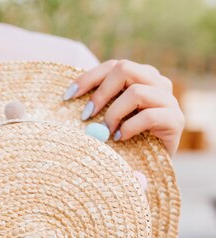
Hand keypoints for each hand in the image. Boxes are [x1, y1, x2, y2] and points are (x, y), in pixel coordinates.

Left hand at [64, 59, 184, 155]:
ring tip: (104, 132)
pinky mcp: (176, 120)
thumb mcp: (106, 118)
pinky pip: (150, 116)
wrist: (149, 167)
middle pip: (125, 69)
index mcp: (140, 76)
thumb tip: (67, 96)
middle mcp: (157, 83)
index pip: (112, 66)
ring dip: (113, 113)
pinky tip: (119, 139)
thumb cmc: (122, 140)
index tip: (67, 97)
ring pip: (136, 92)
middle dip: (100, 93)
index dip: (88, 78)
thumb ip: (97, 104)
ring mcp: (169, 100)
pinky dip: (129, 127)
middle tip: (85, 116)